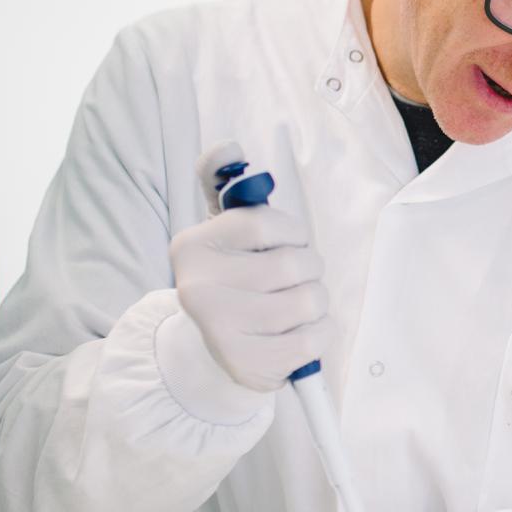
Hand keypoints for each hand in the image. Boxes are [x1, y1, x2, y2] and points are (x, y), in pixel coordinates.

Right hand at [169, 141, 332, 392]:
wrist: (216, 348)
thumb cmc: (234, 277)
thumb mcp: (224, 228)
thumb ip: (224, 182)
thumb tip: (228, 146)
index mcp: (193, 246)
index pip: (267, 223)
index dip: (291, 232)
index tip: (285, 243)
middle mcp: (198, 288)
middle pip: (294, 264)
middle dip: (309, 269)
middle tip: (293, 279)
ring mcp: (220, 330)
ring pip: (309, 300)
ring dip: (316, 301)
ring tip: (295, 305)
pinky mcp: (247, 365)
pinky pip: (314, 339)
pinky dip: (319, 333)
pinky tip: (296, 332)